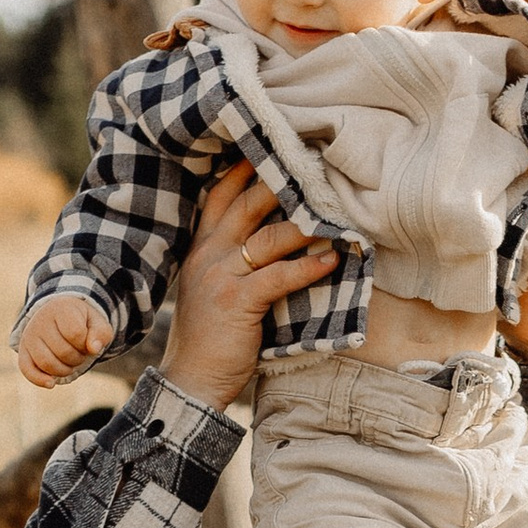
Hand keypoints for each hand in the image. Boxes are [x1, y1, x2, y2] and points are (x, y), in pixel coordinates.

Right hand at [14, 296, 110, 387]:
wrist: (59, 316)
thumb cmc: (81, 322)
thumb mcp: (97, 323)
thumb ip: (100, 334)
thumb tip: (94, 349)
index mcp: (61, 309)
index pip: (75, 334)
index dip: (85, 344)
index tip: (86, 341)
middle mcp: (41, 320)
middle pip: (63, 352)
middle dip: (77, 359)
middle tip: (79, 353)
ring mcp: (30, 336)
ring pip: (47, 363)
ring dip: (64, 370)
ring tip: (69, 362)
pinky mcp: (23, 350)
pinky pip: (27, 369)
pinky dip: (39, 380)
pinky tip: (51, 383)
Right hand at [163, 165, 339, 413]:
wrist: (190, 380)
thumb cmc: (209, 339)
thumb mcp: (213, 290)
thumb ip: (233, 261)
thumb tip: (276, 237)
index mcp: (201, 248)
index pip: (222, 194)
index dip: (247, 168)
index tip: (276, 148)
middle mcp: (208, 255)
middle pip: (248, 202)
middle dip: (283, 182)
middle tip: (316, 167)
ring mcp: (221, 276)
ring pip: (269, 236)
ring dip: (306, 225)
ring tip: (337, 215)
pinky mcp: (238, 301)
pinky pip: (279, 275)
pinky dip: (309, 267)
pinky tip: (333, 259)